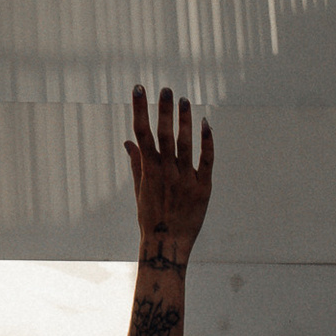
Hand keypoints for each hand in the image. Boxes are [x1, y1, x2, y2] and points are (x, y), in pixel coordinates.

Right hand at [127, 83, 212, 262]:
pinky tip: (206, 123)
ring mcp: (185, 179)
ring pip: (185, 143)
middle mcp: (167, 172)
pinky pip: (206, 160)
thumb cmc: (151, 218)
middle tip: (166, 89)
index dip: (140, 109)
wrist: (167, 246)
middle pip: (164, 134)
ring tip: (184, 100)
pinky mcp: (203, 188)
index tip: (138, 88)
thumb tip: (128, 141)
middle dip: (164, 110)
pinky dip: (207, 141)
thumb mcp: (140, 190)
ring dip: (184, 120)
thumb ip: (136, 163)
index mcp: (149, 170)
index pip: (141, 133)